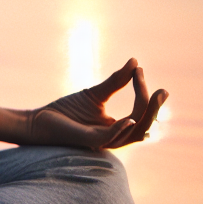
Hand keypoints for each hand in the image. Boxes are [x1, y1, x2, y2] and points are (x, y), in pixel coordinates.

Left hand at [24, 59, 167, 149]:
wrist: (40, 120)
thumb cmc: (67, 111)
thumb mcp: (95, 94)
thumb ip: (115, 82)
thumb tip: (135, 62)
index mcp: (117, 127)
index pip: (139, 113)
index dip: (144, 94)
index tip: (140, 70)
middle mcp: (114, 136)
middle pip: (143, 125)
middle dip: (154, 108)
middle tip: (163, 91)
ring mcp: (102, 140)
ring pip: (132, 132)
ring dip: (143, 113)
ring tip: (150, 93)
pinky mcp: (89, 141)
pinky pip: (110, 138)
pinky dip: (121, 129)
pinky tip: (130, 117)